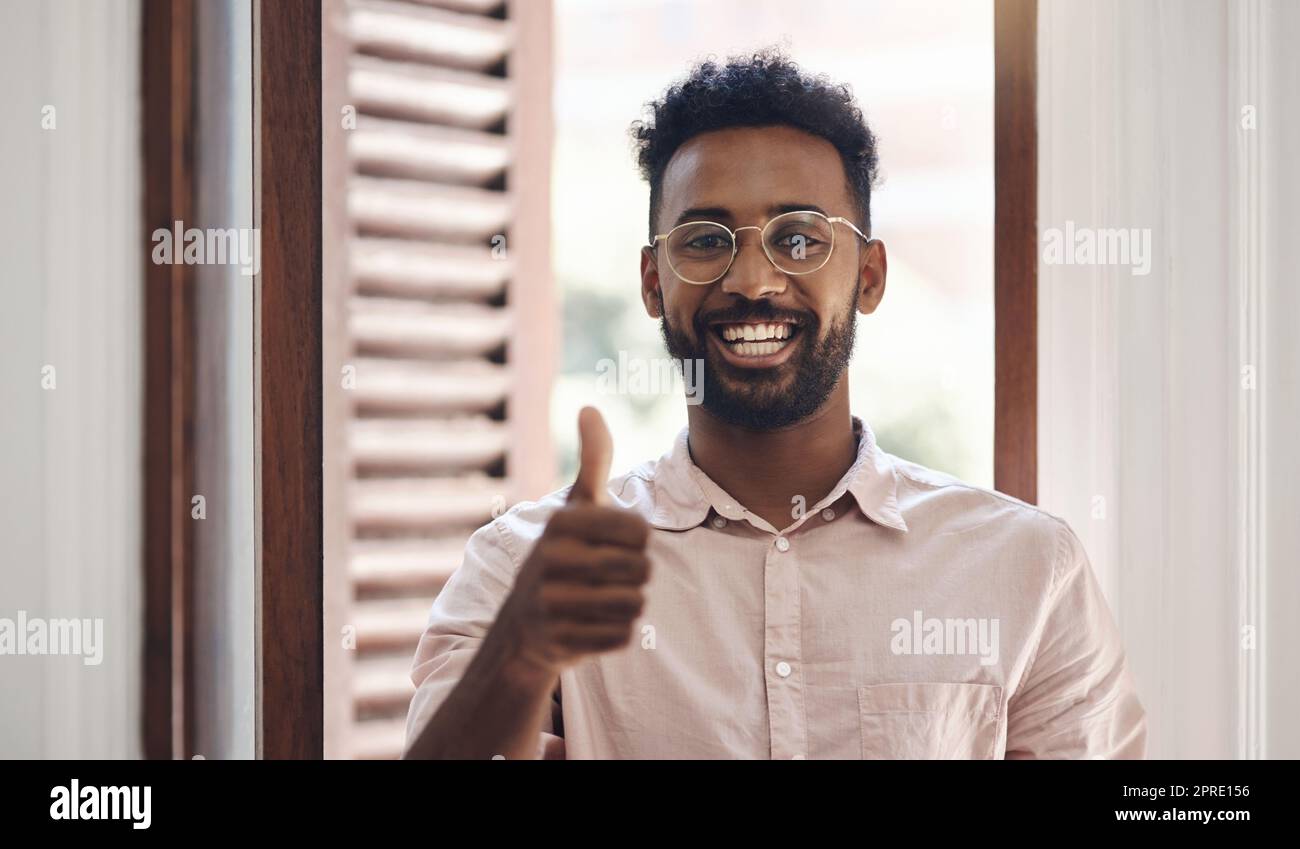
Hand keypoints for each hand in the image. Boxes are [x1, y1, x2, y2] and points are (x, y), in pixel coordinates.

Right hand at [497, 407, 651, 677]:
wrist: (522, 628)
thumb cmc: (561, 556)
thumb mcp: (575, 507)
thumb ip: (592, 459)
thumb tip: (589, 406)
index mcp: (561, 523)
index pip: (641, 531)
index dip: (637, 542)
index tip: (611, 545)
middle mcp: (551, 560)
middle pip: (642, 570)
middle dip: (633, 576)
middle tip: (603, 577)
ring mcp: (553, 603)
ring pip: (636, 604)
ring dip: (627, 605)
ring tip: (597, 600)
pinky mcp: (561, 641)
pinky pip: (623, 636)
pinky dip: (616, 634)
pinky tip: (590, 626)